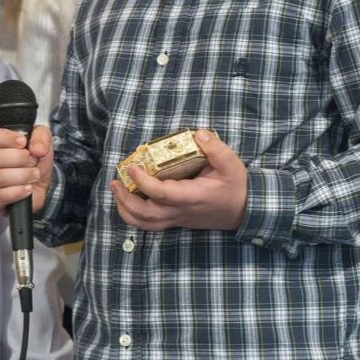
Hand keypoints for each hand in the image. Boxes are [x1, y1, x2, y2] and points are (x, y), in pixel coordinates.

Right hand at [0, 124, 52, 214]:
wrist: (37, 187)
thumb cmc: (31, 161)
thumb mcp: (40, 142)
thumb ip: (41, 136)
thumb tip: (37, 149)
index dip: (6, 138)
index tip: (23, 142)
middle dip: (18, 158)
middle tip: (33, 160)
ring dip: (21, 175)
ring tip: (34, 174)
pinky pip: (0, 196)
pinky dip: (17, 192)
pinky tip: (28, 188)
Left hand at [110, 129, 247, 231]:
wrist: (243, 211)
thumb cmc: (235, 187)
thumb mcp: (231, 164)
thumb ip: (215, 149)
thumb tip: (198, 134)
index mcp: (192, 197)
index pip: (161, 194)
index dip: (143, 182)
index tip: (132, 166)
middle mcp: (180, 211)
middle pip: (145, 214)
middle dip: (126, 199)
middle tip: (115, 181)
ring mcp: (176, 219)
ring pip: (144, 223)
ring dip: (125, 209)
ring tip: (116, 190)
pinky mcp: (175, 220)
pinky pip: (149, 225)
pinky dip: (133, 216)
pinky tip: (127, 201)